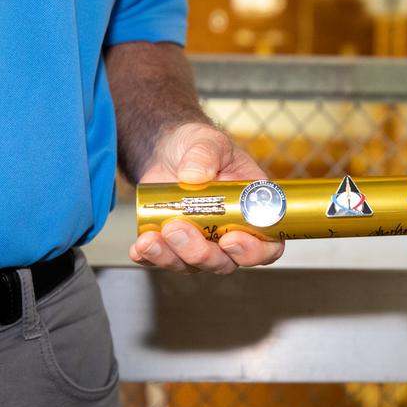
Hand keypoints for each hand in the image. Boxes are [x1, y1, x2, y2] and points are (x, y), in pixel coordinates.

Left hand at [129, 123, 284, 272]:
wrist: (169, 152)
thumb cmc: (200, 147)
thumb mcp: (207, 141)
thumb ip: (205, 154)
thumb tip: (193, 177)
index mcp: (253, 212)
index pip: (267, 246)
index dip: (253, 251)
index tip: (230, 239)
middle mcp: (230, 234)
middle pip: (225, 262)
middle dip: (201, 253)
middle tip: (178, 229)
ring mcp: (202, 243)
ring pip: (192, 265)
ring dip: (171, 257)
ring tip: (152, 238)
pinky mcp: (173, 246)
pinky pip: (162, 260)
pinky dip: (150, 257)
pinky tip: (140, 247)